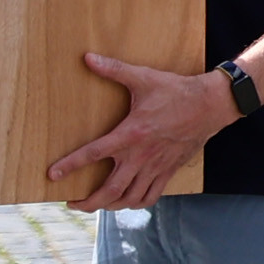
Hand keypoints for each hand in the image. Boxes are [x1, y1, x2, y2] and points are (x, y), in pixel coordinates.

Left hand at [48, 52, 231, 211]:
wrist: (211, 105)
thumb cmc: (176, 91)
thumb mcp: (143, 78)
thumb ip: (113, 70)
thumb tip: (88, 57)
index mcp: (130, 134)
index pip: (93, 154)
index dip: (70, 166)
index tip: (52, 175)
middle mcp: (141, 156)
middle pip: (110, 189)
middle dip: (88, 202)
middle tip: (73, 203)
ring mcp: (156, 166)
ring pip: (130, 198)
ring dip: (110, 206)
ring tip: (97, 205)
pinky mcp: (169, 170)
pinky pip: (151, 196)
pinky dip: (137, 203)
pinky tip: (128, 201)